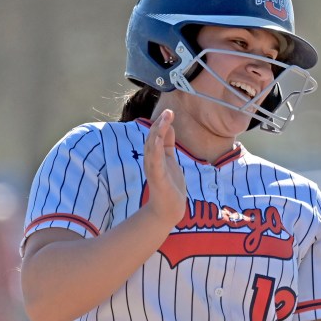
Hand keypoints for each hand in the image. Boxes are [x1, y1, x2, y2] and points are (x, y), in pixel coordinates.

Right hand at [143, 109, 186, 225]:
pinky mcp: (157, 178)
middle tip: (168, 112)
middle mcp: (151, 161)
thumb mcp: (169, 159)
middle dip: (159, 124)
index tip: (169, 111)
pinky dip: (155, 150)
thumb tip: (168, 126)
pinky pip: (155, 162)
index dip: (161, 123)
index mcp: (155, 156)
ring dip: (157, 133)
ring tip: (164, 120)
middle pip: (152, 139)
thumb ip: (167, 144)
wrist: (169, 209)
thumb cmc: (169, 185)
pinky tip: (158, 140)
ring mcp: (154, 169)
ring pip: (152, 148)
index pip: (155, 136)